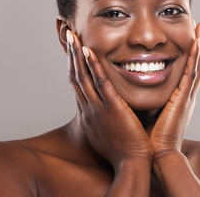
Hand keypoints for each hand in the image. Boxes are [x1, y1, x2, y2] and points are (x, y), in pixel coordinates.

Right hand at [66, 30, 153, 167]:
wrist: (132, 163)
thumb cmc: (124, 150)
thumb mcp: (109, 132)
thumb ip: (106, 118)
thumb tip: (108, 110)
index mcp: (89, 114)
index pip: (78, 86)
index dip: (73, 67)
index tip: (72, 51)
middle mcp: (88, 109)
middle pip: (75, 77)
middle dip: (71, 56)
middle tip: (68, 37)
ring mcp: (98, 108)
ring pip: (83, 77)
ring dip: (77, 55)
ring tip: (73, 37)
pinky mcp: (111, 108)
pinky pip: (100, 83)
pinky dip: (93, 66)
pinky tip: (89, 51)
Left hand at [149, 22, 199, 157]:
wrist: (158, 157)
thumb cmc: (149, 141)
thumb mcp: (147, 115)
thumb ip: (144, 102)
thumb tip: (128, 92)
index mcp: (178, 99)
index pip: (185, 70)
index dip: (188, 53)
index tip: (188, 37)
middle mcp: (186, 95)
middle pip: (195, 63)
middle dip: (198, 44)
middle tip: (199, 25)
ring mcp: (187, 96)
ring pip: (196, 64)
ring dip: (199, 44)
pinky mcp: (184, 98)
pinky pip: (191, 71)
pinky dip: (195, 55)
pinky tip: (195, 40)